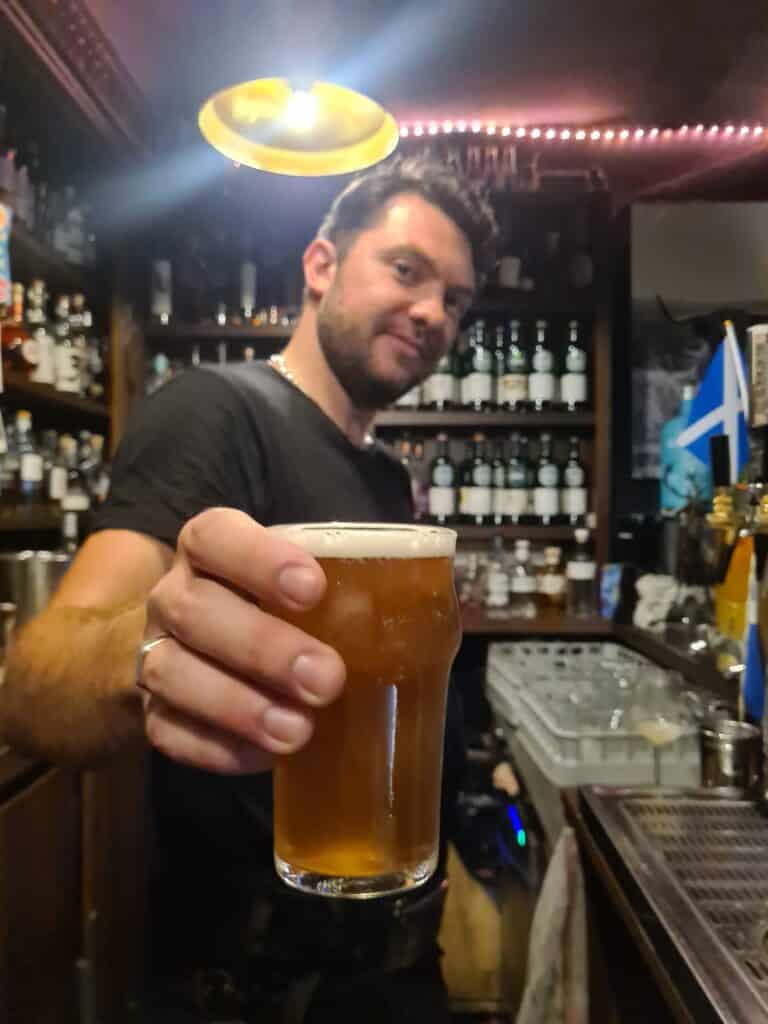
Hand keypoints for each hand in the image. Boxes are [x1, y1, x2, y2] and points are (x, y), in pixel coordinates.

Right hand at [139, 508, 345, 773]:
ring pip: (173, 673)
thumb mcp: (310, 581)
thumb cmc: (281, 609)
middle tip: (327, 680)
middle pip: (196, 610)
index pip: (216, 537)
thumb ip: (359, 583)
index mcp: (211, 549)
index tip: (313, 588)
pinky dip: (216, 748)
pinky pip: (169, 732)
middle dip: (262, 646)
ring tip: (298, 731)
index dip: (258, 558)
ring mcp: (156, 655)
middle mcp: (174, 596)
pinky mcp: (151, 713)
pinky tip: (265, 757)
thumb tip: (448, 600)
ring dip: (238, 705)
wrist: (206, 654)